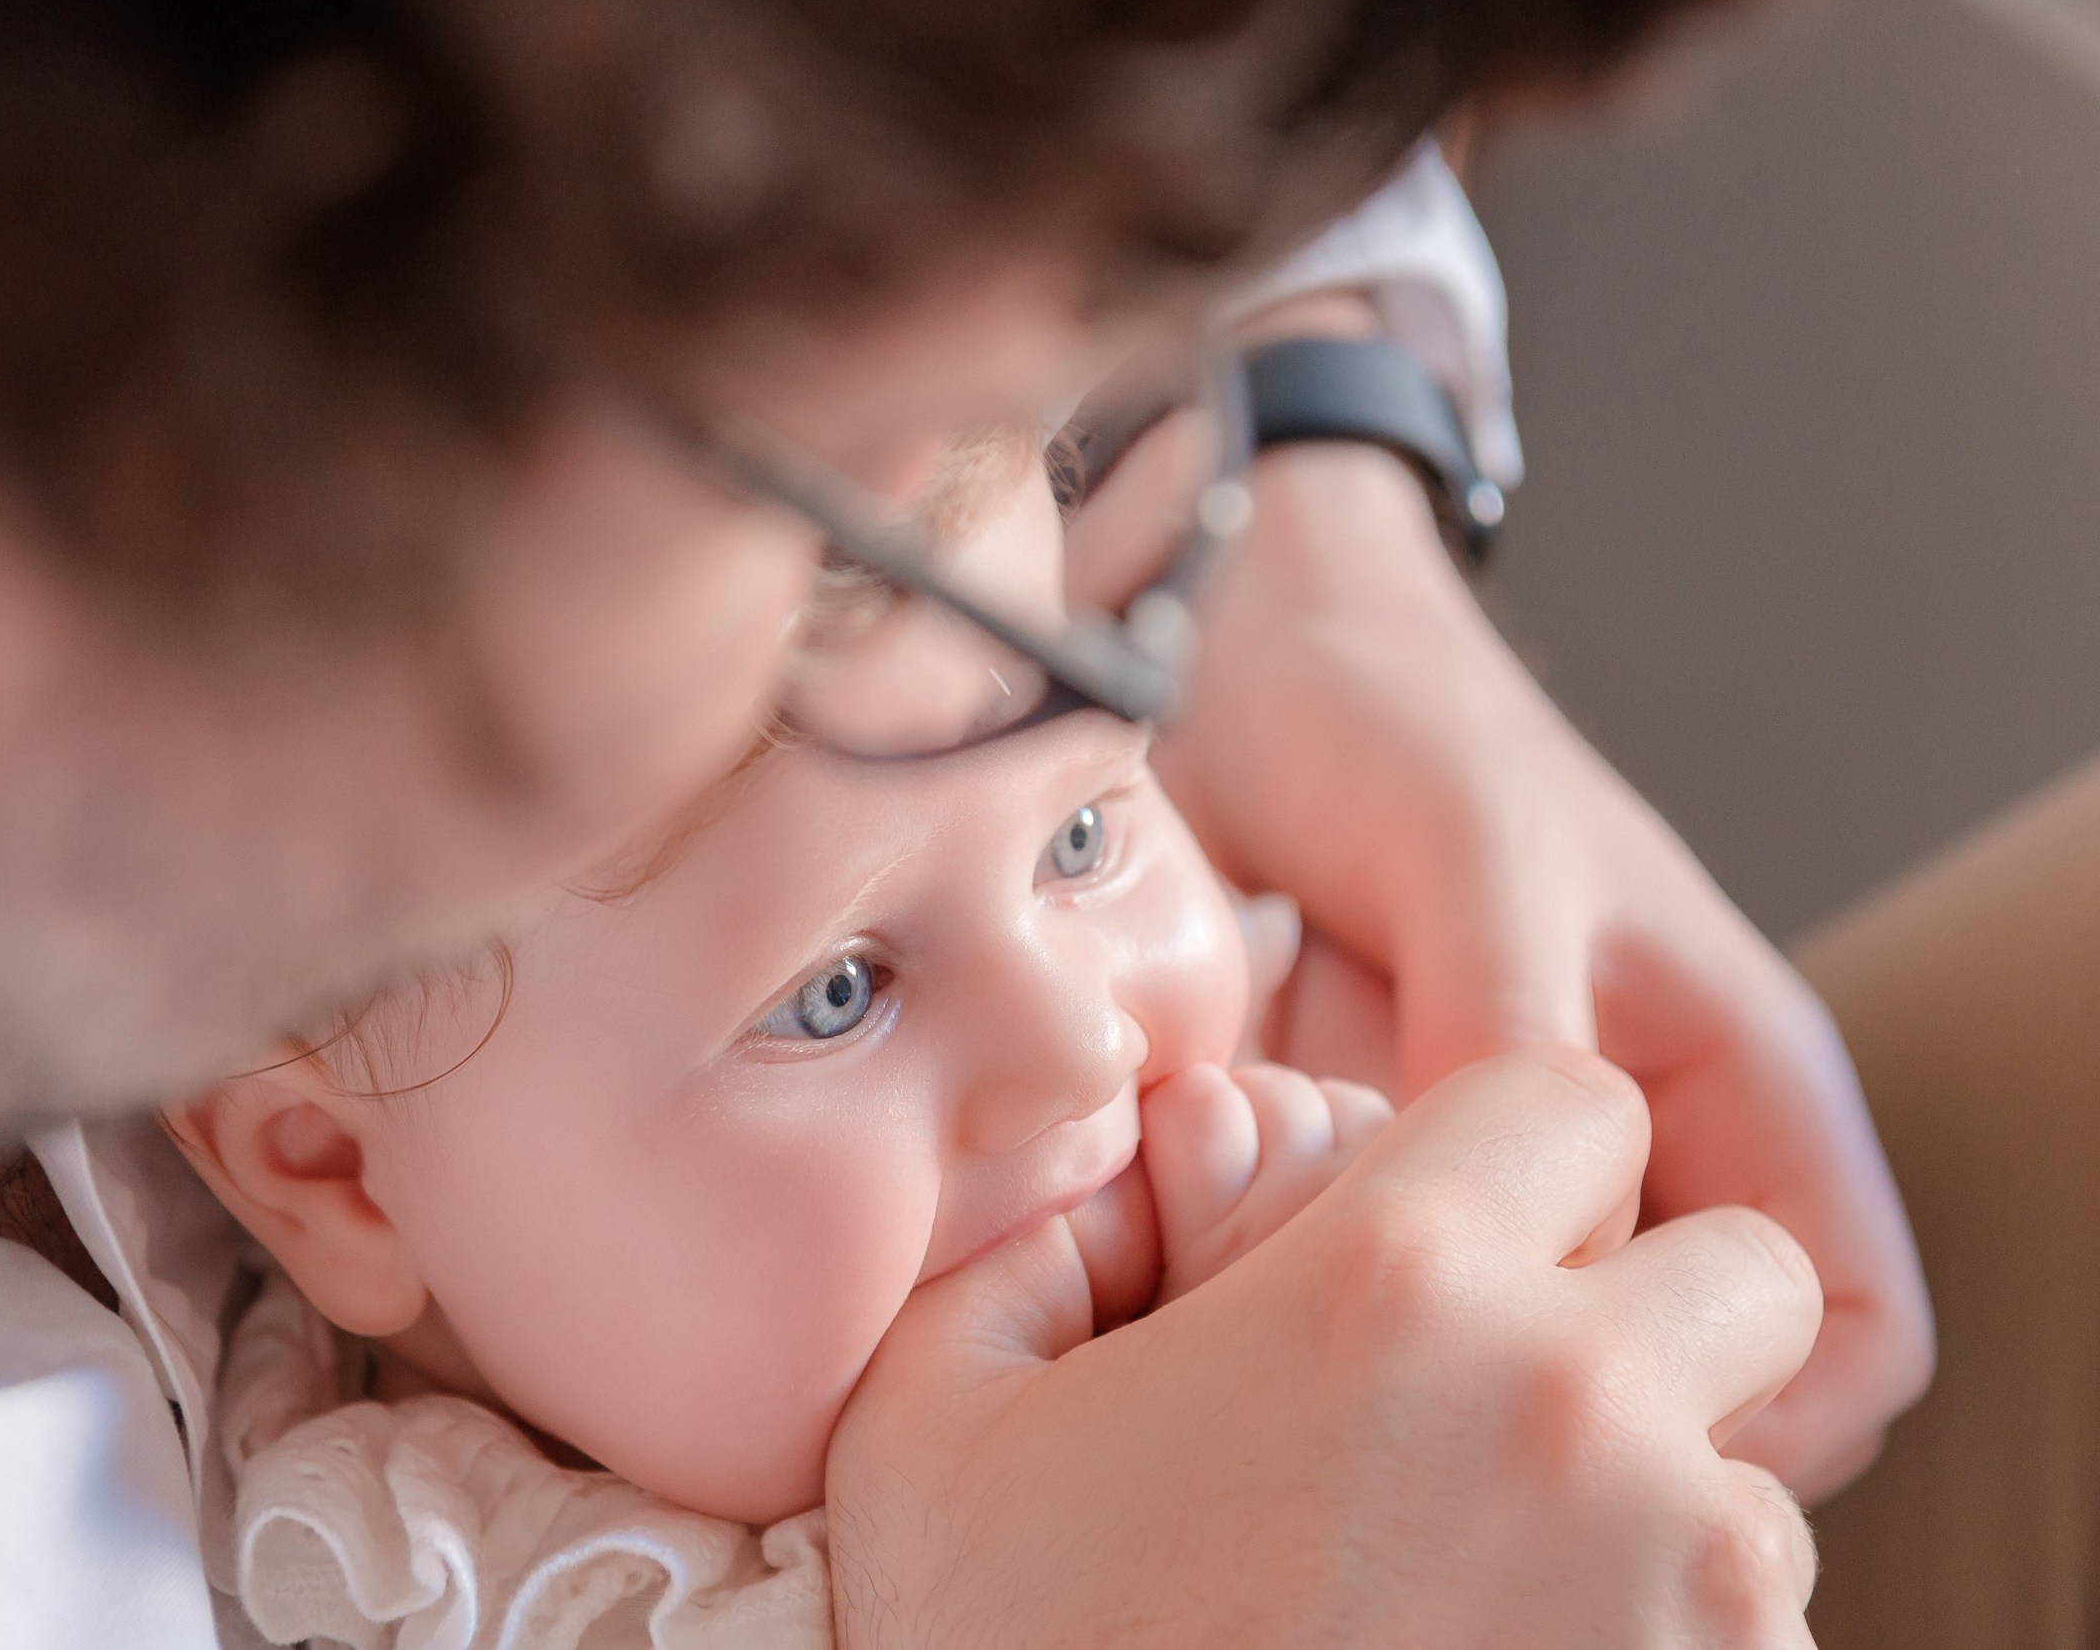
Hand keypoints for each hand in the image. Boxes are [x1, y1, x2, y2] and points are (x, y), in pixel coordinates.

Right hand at [829, 1046, 1823, 1649]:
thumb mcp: (933, 1417)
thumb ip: (1029, 1245)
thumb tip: (1116, 1173)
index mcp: (1401, 1284)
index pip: (1581, 1097)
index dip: (1517, 1149)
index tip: (1457, 1236)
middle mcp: (1585, 1418)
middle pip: (1746, 1275)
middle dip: (1653, 1315)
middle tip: (1514, 1405)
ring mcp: (1686, 1597)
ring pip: (1761, 1483)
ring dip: (1661, 1507)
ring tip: (1481, 1580)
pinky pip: (1757, 1638)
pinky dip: (1659, 1641)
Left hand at [1073, 427, 1931, 1500]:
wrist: (1233, 650)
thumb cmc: (1396, 718)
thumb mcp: (1479, 859)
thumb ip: (1514, 1034)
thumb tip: (1526, 1235)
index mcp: (1730, 1081)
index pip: (1848, 1329)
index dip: (1769, 1414)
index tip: (1604, 1435)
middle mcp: (1621, 1151)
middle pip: (1643, 1373)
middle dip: (1528, 1390)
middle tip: (1393, 1339)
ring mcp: (1479, 1170)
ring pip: (1474, 1347)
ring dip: (1375, 1330)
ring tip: (1264, 1220)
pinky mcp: (1347, 1167)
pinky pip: (1329, 1283)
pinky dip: (1266, 1270)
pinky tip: (1197, 1191)